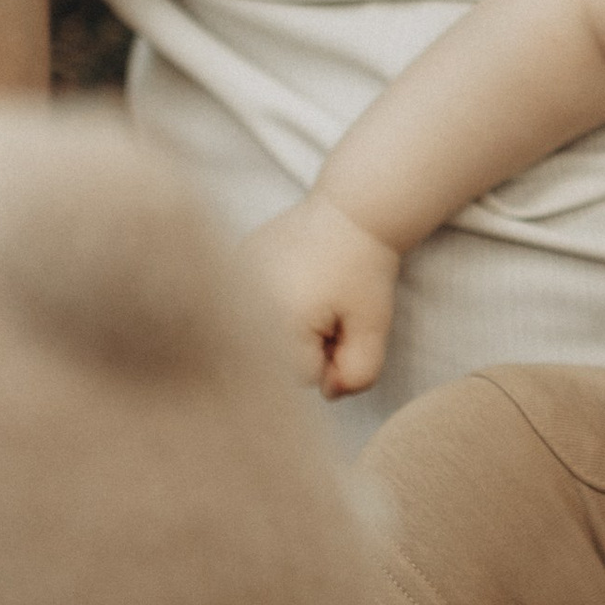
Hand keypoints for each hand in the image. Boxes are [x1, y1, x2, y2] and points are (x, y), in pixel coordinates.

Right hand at [244, 194, 401, 397]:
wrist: (350, 210)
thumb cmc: (363, 269)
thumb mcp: (373, 328)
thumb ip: (358, 374)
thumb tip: (327, 393)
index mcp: (277, 321)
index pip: (303, 377)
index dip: (330, 355)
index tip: (343, 322)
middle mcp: (244, 303)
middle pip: (277, 358)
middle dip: (307, 343)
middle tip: (331, 305)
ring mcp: (232, 280)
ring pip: (262, 334)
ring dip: (289, 324)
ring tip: (313, 290)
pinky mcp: (231, 264)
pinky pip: (250, 307)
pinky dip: (272, 301)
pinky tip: (294, 277)